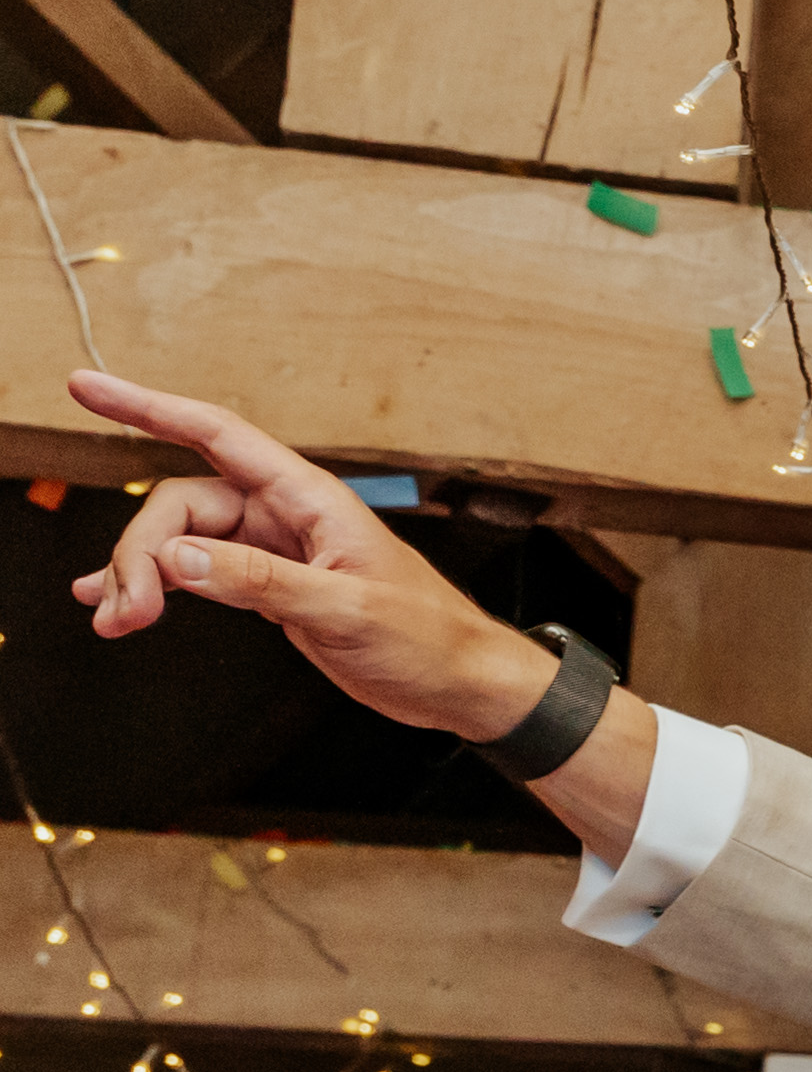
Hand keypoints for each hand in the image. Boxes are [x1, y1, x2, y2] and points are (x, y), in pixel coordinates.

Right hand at [61, 373, 558, 736]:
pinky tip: (116, 605)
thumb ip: (261, 582)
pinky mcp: (270, 585)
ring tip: (114, 619)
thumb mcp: (346, 610)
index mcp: (311, 500)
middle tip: (127, 609)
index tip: (88, 386)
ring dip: (140, 576)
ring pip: (182, 543)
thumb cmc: (430, 640)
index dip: (149, 406)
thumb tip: (182, 558)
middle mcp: (286, 515)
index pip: (216, 434)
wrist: (463, 684)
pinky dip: (157, 587)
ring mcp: (274, 549)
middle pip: (182, 505)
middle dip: (143, 551)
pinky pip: (197, 573)